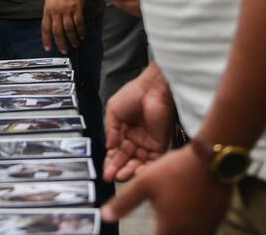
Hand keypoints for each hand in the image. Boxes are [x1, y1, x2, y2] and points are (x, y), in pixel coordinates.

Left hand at [42, 0, 85, 54]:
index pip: (45, 28)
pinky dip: (81, 31)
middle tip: (64, 50)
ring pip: (68, 29)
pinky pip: (78, 23)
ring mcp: (66, 10)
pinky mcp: (77, 8)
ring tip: (75, 44)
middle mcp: (56, 11)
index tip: (48, 48)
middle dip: (61, 43)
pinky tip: (82, 35)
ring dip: (72, 39)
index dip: (46, 39)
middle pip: (57, 31)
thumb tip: (51, 25)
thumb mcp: (50, 0)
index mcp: (48, 9)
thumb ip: (50, 12)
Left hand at [102, 146, 232, 233]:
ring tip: (167, 223)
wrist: (213, 160)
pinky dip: (190, 228)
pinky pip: (201, 231)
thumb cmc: (175, 171)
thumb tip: (105, 217)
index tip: (140, 233)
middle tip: (155, 227)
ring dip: (175, 231)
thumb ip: (124, 202)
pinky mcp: (216, 222)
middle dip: (162, 234)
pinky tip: (184, 216)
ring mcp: (206, 230)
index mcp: (169, 230)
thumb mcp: (144, 182)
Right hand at [104, 62, 173, 182]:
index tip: (105, 171)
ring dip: (130, 171)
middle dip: (118, 168)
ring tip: (121, 176)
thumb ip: (110, 131)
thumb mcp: (113, 111)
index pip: (116, 151)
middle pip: (126, 159)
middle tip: (111, 177)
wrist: (152, 88)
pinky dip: (146, 168)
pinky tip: (136, 173)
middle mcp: (136, 138)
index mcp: (123, 130)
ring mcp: (148, 142)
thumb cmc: (133, 94)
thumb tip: (108, 148)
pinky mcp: (160, 144)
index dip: (110, 161)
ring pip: (138, 163)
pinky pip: (153, 161)